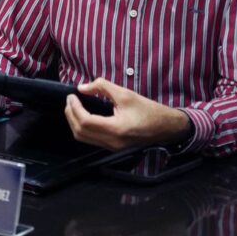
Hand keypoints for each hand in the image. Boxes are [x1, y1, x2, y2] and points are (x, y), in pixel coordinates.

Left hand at [64, 78, 191, 150]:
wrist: (167, 128)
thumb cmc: (148, 110)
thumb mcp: (125, 94)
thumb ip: (102, 87)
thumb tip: (81, 87)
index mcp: (116, 129)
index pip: (85, 121)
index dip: (74, 108)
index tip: (71, 95)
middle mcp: (112, 142)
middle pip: (80, 132)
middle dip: (70, 114)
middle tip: (70, 100)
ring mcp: (112, 148)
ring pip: (83, 138)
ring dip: (74, 122)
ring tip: (73, 107)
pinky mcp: (113, 148)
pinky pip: (91, 140)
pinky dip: (82, 128)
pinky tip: (83, 116)